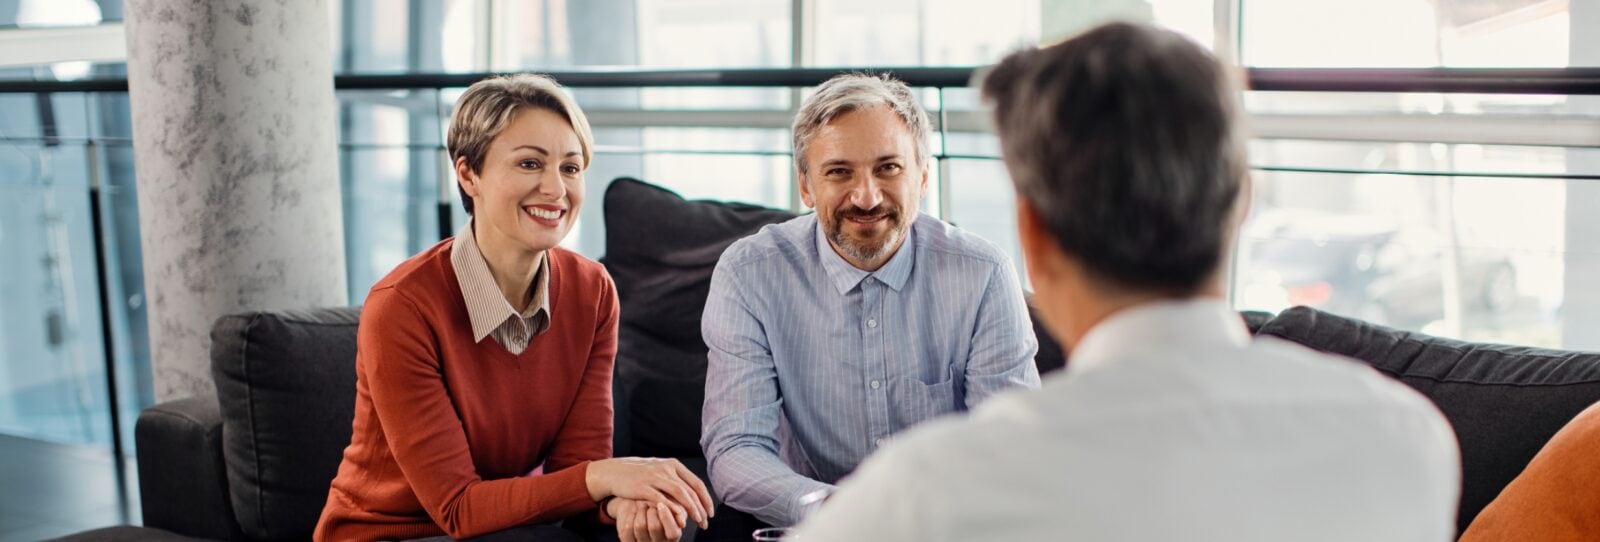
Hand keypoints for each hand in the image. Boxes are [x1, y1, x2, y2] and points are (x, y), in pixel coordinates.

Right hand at [588, 457, 713, 528]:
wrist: (614, 472)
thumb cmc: (640, 475)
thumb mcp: (660, 470)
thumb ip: (675, 479)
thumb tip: (694, 494)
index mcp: (673, 465)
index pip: (696, 482)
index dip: (705, 499)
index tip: (710, 512)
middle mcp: (666, 469)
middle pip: (690, 489)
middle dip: (700, 507)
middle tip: (705, 522)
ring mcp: (654, 477)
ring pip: (679, 493)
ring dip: (691, 508)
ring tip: (697, 521)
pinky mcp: (643, 486)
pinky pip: (661, 499)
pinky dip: (672, 509)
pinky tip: (678, 518)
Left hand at [612, 498, 681, 541]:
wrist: (637, 505)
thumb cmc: (660, 505)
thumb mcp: (672, 506)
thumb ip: (678, 511)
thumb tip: (682, 522)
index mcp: (672, 538)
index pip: (673, 533)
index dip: (667, 518)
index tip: (661, 504)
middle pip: (655, 526)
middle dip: (651, 509)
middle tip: (650, 501)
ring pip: (640, 526)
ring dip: (641, 510)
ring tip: (642, 504)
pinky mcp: (628, 541)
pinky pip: (627, 529)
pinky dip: (630, 515)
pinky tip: (634, 511)